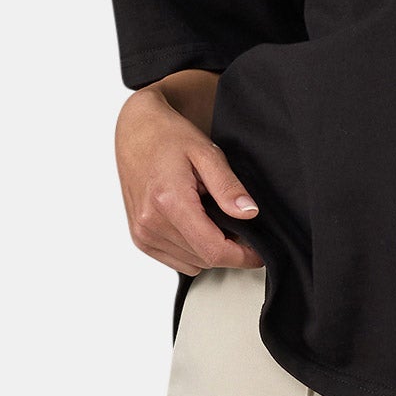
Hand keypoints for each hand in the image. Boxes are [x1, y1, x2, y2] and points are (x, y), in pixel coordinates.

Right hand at [115, 84, 263, 273]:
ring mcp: (142, 233)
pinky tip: (194, 224)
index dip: (243, 256)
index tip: (259, 252)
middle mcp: (150, 223)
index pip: (213, 250)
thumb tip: (249, 213)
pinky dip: (192, 250)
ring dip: (209, 249)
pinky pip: (177, 261)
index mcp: (168, 202)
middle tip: (236, 224)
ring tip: (209, 216)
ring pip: (192, 264)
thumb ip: (229, 187)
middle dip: (228, 249)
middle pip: (205, 259)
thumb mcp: (207, 153)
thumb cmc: (169, 136)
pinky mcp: (140, 238)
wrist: (137, 131)